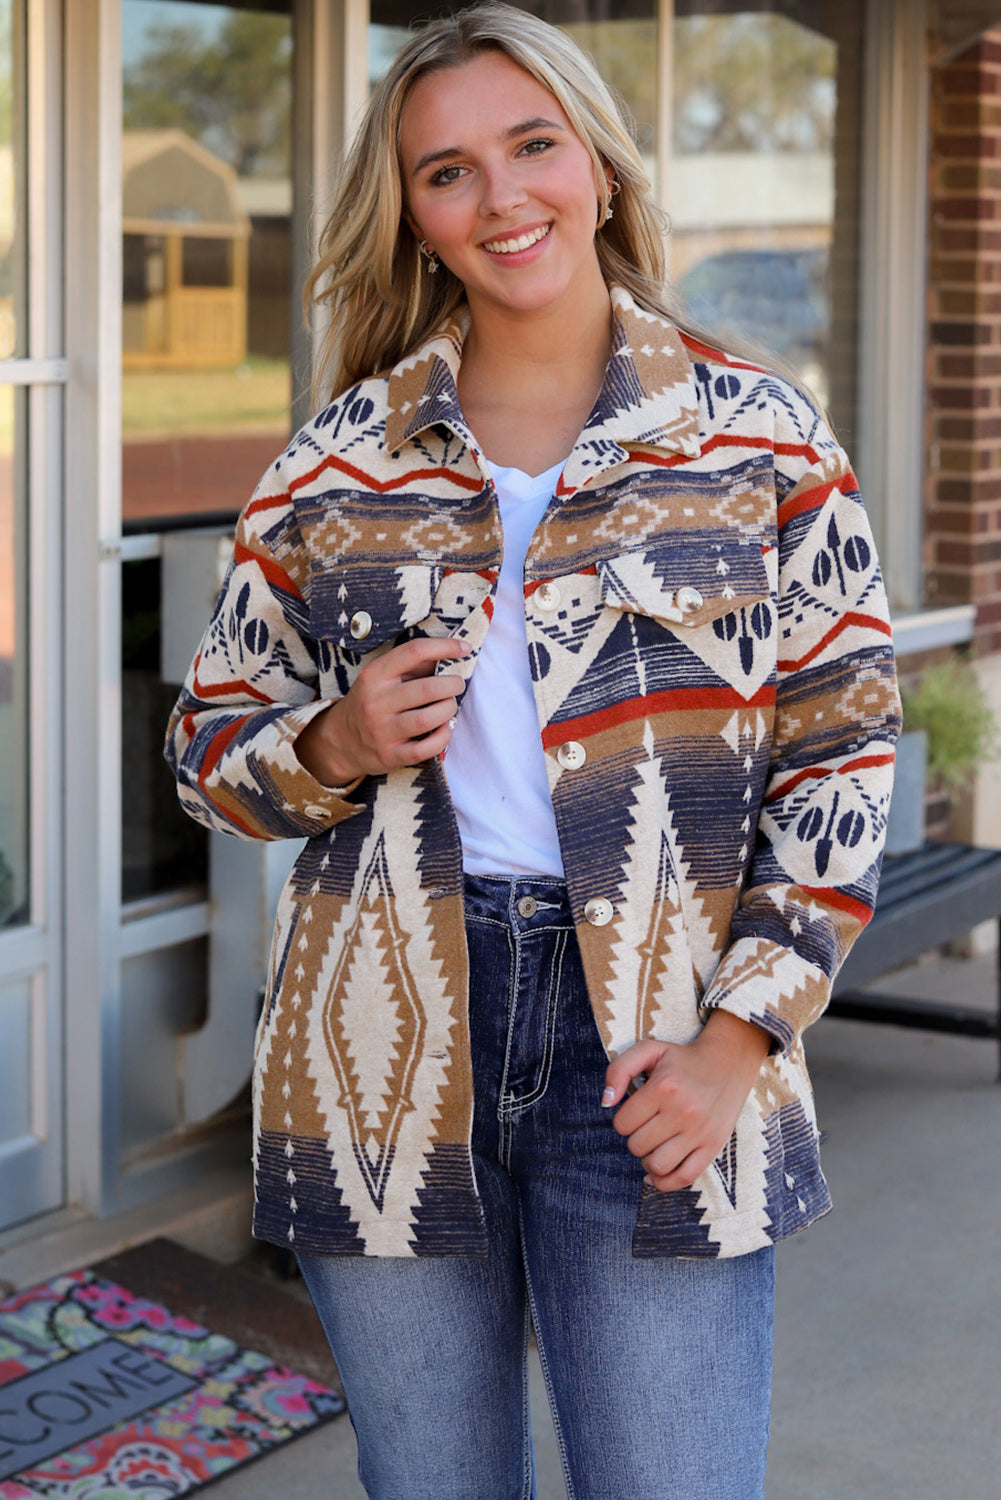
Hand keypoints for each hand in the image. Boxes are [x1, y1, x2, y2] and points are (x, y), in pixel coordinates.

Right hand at [294, 636, 468, 785]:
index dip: (445, 647)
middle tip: (457, 684)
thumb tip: (451, 652)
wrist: (340, 740)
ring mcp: (382, 731)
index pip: (414, 652)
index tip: (464, 647)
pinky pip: (426, 749)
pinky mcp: (390, 755)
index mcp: (375, 675)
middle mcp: (376, 702)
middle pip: (427, 689)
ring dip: (449, 710)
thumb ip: (413, 665)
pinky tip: (445, 728)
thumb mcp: (380, 677)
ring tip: (449, 706)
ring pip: (428, 719)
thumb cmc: (370, 702)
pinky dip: (443, 737)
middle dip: (452, 684)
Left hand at [602, 1011, 770, 1191]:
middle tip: (646, 1126)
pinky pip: (684, 1178)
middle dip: (636, 1138)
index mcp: (664, 1087)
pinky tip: (657, 1174)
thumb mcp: (648, 1050)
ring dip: (647, 1160)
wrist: (728, 1062)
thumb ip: (619, 1070)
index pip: (623, 1124)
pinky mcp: (713, 1146)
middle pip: (637, 1146)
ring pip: (657, 1165)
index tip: (636, 1112)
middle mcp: (683, 1111)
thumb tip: (606, 1102)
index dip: (624, 1120)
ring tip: (653, 1145)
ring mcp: (700, 1132)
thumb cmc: (682, 1059)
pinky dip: (666, 1182)